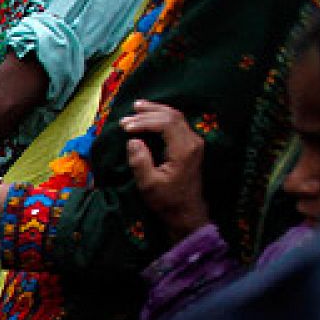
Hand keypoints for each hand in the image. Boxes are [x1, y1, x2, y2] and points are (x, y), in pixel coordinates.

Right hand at [120, 99, 209, 241]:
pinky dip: (162, 117)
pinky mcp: (191, 146)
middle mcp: (193, 141)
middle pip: (173, 115)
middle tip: (129, 112)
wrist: (186, 212)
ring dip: (156, 111)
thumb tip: (132, 141)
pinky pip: (178, 124)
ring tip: (138, 107)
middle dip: (149, 111)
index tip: (125, 127)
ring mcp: (194, 142)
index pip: (166, 123)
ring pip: (176, 117)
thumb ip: (140, 161)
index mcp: (183, 149)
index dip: (144, 121)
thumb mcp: (149, 185)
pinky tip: (151, 116)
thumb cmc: (166, 201)